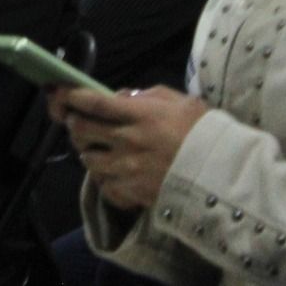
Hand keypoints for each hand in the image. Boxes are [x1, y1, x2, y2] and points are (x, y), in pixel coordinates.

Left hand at [54, 86, 207, 211]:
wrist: (223, 172)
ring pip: (87, 160)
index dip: (72, 96)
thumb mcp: (178, 101)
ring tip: (97, 147)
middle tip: (77, 121)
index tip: (61, 93)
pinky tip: (113, 171)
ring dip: (87, 151)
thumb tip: (119, 96)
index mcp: (140, 115)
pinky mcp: (132, 193)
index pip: (94, 103)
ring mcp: (128, 169)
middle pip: (81, 131)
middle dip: (73, 123)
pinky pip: (104, 186)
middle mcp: (128, 141)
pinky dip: (104, 178)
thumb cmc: (203, 131)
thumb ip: (145, 96)